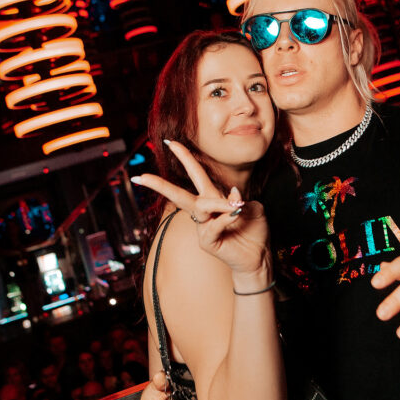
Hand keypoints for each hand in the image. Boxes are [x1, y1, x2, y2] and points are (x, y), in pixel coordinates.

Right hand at [132, 140, 269, 275]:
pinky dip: (227, 219)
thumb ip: (241, 199)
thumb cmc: (254, 231)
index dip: (186, 158)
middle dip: (160, 185)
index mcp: (213, 199)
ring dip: (217, 203)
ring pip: (200, 207)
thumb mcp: (252, 208)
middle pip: (180, 194)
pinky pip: (214, 225)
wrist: (258, 257)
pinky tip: (238, 217)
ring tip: (237, 206)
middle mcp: (205, 212)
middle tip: (141, 177)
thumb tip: (232, 193)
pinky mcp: (208, 242)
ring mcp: (203, 227)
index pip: (197, 175)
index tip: (171, 142)